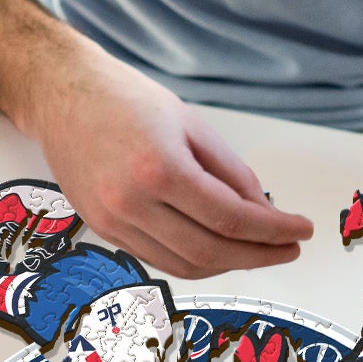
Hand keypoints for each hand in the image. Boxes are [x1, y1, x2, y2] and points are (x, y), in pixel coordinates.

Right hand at [26, 46, 311, 277]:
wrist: (62, 96)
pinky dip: (195, 260)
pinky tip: (218, 248)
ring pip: (184, 265)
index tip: (300, 231)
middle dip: (258, 255)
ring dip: (228, 265)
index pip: (231, 218)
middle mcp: (131, 203)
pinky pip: (159, 259)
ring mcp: (112, 221)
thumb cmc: (124, 99)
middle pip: (210, 251)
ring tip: (258, 251)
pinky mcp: (102, 230)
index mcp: (159, 168)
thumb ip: (230, 171)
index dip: (273, 231)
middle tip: (288, 248)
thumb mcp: (191, 124)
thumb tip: (262, 210)